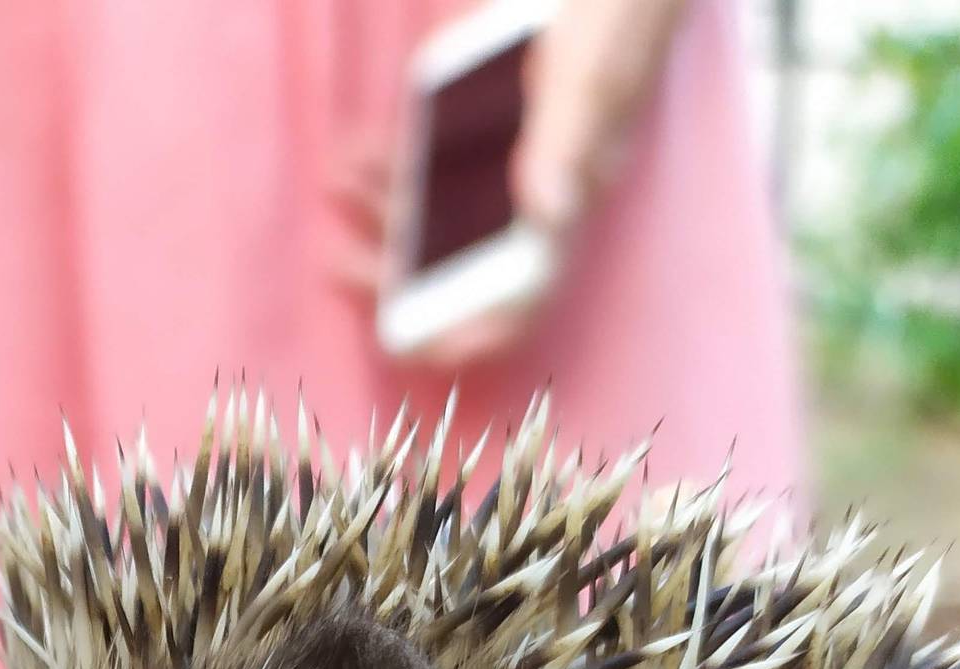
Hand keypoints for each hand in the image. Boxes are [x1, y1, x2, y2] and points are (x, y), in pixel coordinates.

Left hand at [332, 0, 689, 367]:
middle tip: (341, 261)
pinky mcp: (495, 123)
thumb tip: (549, 212)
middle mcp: (543, 193)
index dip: (470, 334)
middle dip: (400, 272)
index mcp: (575, 200)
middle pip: (465, 266)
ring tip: (340, 181)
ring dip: (386, 210)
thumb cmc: (619, 10)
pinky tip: (358, 147)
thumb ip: (571, 137)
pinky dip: (394, 160)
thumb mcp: (594, 69)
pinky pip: (437, 162)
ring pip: (443, 214)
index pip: (525, 297)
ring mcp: (517, 161)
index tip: (409, 343)